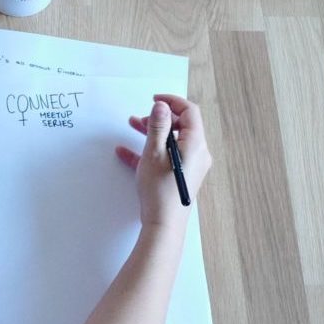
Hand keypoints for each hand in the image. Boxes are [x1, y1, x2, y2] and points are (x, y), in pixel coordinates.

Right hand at [114, 95, 210, 231]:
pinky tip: (126, 152)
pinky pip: (166, 156)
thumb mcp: (154, 151)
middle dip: (159, 119)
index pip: (189, 112)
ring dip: (152, 133)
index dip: (172, 102)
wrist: (164, 223)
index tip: (154, 100)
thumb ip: (158, 125)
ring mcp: (190, 165)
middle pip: (181, 126)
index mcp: (195, 144)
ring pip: (171, 141)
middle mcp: (197, 153)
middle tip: (140, 119)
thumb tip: (162, 106)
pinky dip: (150, 150)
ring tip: (133, 127)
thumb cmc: (160, 189)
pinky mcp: (181, 175)